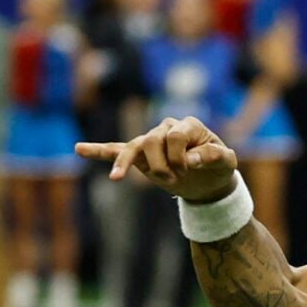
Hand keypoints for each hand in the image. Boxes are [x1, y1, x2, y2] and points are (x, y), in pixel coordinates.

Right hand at [76, 115, 238, 201]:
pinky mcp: (141, 156)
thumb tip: (192, 159)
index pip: (174, 136)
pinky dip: (99, 151)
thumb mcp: (226, 162)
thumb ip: (214, 156)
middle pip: (151, 140)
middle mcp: (166, 128)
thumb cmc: (219, 167)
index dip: (181, 156)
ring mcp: (151, 141)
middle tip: (177, 178)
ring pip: (133, 146)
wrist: (209, 181)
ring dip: (129, 164)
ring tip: (117, 177)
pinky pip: (117, 150)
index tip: (190, 169)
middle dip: (161, 164)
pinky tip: (80, 149)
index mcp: (187, 125)